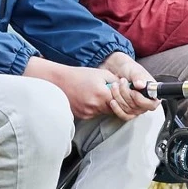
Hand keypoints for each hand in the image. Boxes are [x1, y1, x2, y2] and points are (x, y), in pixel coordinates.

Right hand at [24, 55, 143, 119]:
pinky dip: (94, 108)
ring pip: (103, 112)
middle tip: (109, 94)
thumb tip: (128, 87)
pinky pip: (94, 114)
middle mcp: (95, 106)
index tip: (122, 95)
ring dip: (104, 105)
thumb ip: (116, 81)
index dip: (123, 99)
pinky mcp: (82, 116)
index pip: (121, 102)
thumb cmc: (80, 75)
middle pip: (113, 109)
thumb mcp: (101, 73)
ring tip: (95, 94)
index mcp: (102, 94)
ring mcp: (88, 112)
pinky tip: (87, 98)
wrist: (59, 81)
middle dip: (114, 102)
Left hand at [98, 52, 161, 118]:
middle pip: (137, 107)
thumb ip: (139, 77)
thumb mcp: (135, 71)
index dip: (140, 99)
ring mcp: (136, 109)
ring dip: (119, 97)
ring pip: (128, 110)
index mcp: (153, 94)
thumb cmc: (130, 70)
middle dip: (126, 94)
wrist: (118, 71)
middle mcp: (146, 103)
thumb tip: (141, 85)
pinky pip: (123, 115)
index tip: (133, 91)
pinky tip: (112, 101)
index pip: (151, 104)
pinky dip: (116, 108)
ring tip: (115, 85)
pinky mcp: (127, 111)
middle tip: (122, 82)